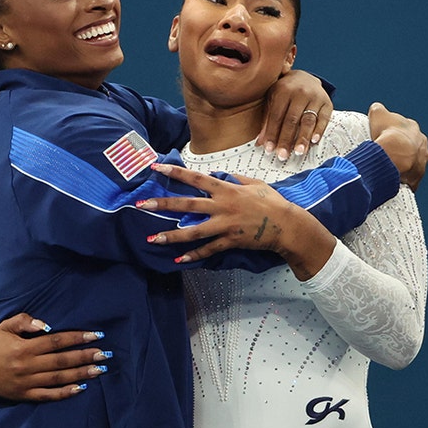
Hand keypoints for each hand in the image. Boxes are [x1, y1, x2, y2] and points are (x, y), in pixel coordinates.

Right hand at [0, 313, 109, 401]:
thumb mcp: (6, 326)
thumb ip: (26, 321)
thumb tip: (47, 325)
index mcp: (24, 347)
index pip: (57, 341)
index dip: (77, 338)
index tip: (96, 335)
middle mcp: (26, 366)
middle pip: (62, 361)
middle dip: (86, 357)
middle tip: (105, 354)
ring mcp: (26, 382)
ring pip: (58, 378)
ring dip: (81, 374)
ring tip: (100, 370)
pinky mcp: (24, 395)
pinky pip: (48, 395)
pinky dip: (65, 393)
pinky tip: (81, 388)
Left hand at [137, 163, 334, 278]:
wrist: (286, 225)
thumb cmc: (272, 202)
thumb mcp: (254, 183)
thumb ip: (234, 179)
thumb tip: (219, 175)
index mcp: (226, 189)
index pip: (195, 179)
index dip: (175, 173)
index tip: (156, 168)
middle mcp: (222, 206)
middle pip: (187, 205)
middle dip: (162, 204)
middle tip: (141, 204)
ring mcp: (225, 226)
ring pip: (193, 232)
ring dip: (171, 236)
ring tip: (152, 238)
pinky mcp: (230, 242)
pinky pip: (208, 250)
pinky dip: (194, 256)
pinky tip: (179, 260)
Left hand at [257, 70, 332, 160]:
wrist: (305, 78)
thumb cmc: (285, 92)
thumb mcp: (273, 100)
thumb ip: (267, 121)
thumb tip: (261, 143)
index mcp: (283, 90)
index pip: (276, 116)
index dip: (272, 134)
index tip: (269, 149)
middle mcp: (299, 92)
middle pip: (292, 120)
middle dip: (286, 140)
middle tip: (282, 155)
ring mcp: (315, 97)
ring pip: (308, 121)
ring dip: (303, 138)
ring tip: (298, 152)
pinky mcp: (327, 103)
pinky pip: (324, 119)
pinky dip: (319, 131)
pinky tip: (314, 141)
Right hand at [367, 103, 427, 191]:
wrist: (393, 156)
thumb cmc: (386, 134)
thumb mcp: (378, 114)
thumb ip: (378, 109)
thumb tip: (376, 108)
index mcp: (413, 128)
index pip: (404, 129)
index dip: (393, 133)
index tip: (384, 137)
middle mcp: (421, 144)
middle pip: (410, 146)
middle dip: (400, 149)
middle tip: (385, 153)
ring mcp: (421, 161)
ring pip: (411, 163)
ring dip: (402, 165)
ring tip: (387, 167)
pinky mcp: (416, 177)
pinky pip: (408, 179)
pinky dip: (401, 179)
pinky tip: (390, 179)